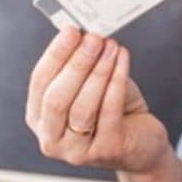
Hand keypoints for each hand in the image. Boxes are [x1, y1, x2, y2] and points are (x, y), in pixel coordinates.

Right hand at [26, 27, 169, 175]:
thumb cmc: (114, 112)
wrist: (142, 144)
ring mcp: (76, 150)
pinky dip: (116, 81)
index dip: (55, 54)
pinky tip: (122, 60)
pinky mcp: (106, 151)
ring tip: (111, 47)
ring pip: (82, 107)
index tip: (71, 31)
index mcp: (39, 118)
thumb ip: (83, 65)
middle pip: (56, 98)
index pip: (40, 82)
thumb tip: (85, 34)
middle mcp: (51, 139)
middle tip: (93, 39)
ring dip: (98, 71)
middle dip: (76, 64)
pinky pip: (108, 111)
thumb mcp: (91, 86)